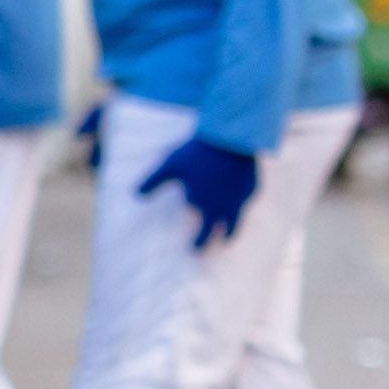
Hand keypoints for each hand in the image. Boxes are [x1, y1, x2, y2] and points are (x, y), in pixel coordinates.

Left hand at [137, 132, 265, 249]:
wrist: (231, 138)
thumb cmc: (198, 154)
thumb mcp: (171, 166)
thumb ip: (154, 182)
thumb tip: (135, 194)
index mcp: (209, 210)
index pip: (203, 234)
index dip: (197, 242)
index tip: (194, 250)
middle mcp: (229, 209)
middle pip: (225, 232)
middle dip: (216, 242)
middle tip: (212, 250)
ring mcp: (243, 198)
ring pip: (237, 219)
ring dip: (232, 229)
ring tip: (227, 236)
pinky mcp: (253, 186)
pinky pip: (245, 197)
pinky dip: (238, 200)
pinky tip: (233, 194)